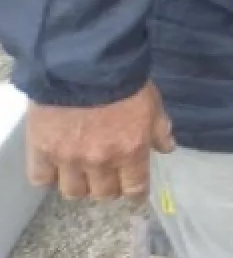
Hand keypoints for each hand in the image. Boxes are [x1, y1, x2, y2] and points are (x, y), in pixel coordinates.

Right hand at [26, 81, 175, 200]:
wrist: (82, 64)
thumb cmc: (123, 80)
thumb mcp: (152, 102)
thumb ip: (159, 128)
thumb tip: (167, 148)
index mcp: (131, 150)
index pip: (135, 188)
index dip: (135, 192)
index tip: (133, 191)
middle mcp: (101, 161)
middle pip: (104, 193)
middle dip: (108, 187)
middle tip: (107, 176)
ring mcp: (69, 158)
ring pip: (74, 192)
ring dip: (80, 185)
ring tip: (81, 173)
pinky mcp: (41, 150)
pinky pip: (41, 179)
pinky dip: (48, 176)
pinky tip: (54, 166)